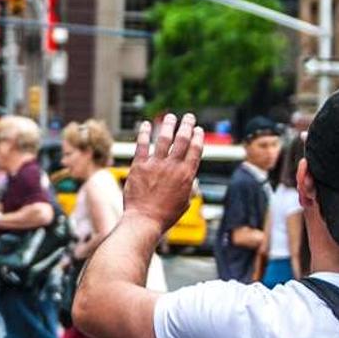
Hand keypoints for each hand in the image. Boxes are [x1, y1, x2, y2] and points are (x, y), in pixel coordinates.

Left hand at [122, 113, 202, 229]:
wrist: (144, 221)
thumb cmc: (165, 216)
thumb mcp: (184, 203)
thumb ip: (188, 188)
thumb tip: (192, 181)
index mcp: (186, 175)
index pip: (195, 150)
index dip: (198, 138)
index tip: (199, 130)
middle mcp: (173, 167)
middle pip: (182, 140)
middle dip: (187, 126)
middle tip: (189, 117)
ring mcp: (155, 165)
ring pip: (164, 138)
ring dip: (168, 125)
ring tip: (170, 116)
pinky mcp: (139, 166)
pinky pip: (142, 145)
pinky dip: (144, 133)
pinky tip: (145, 124)